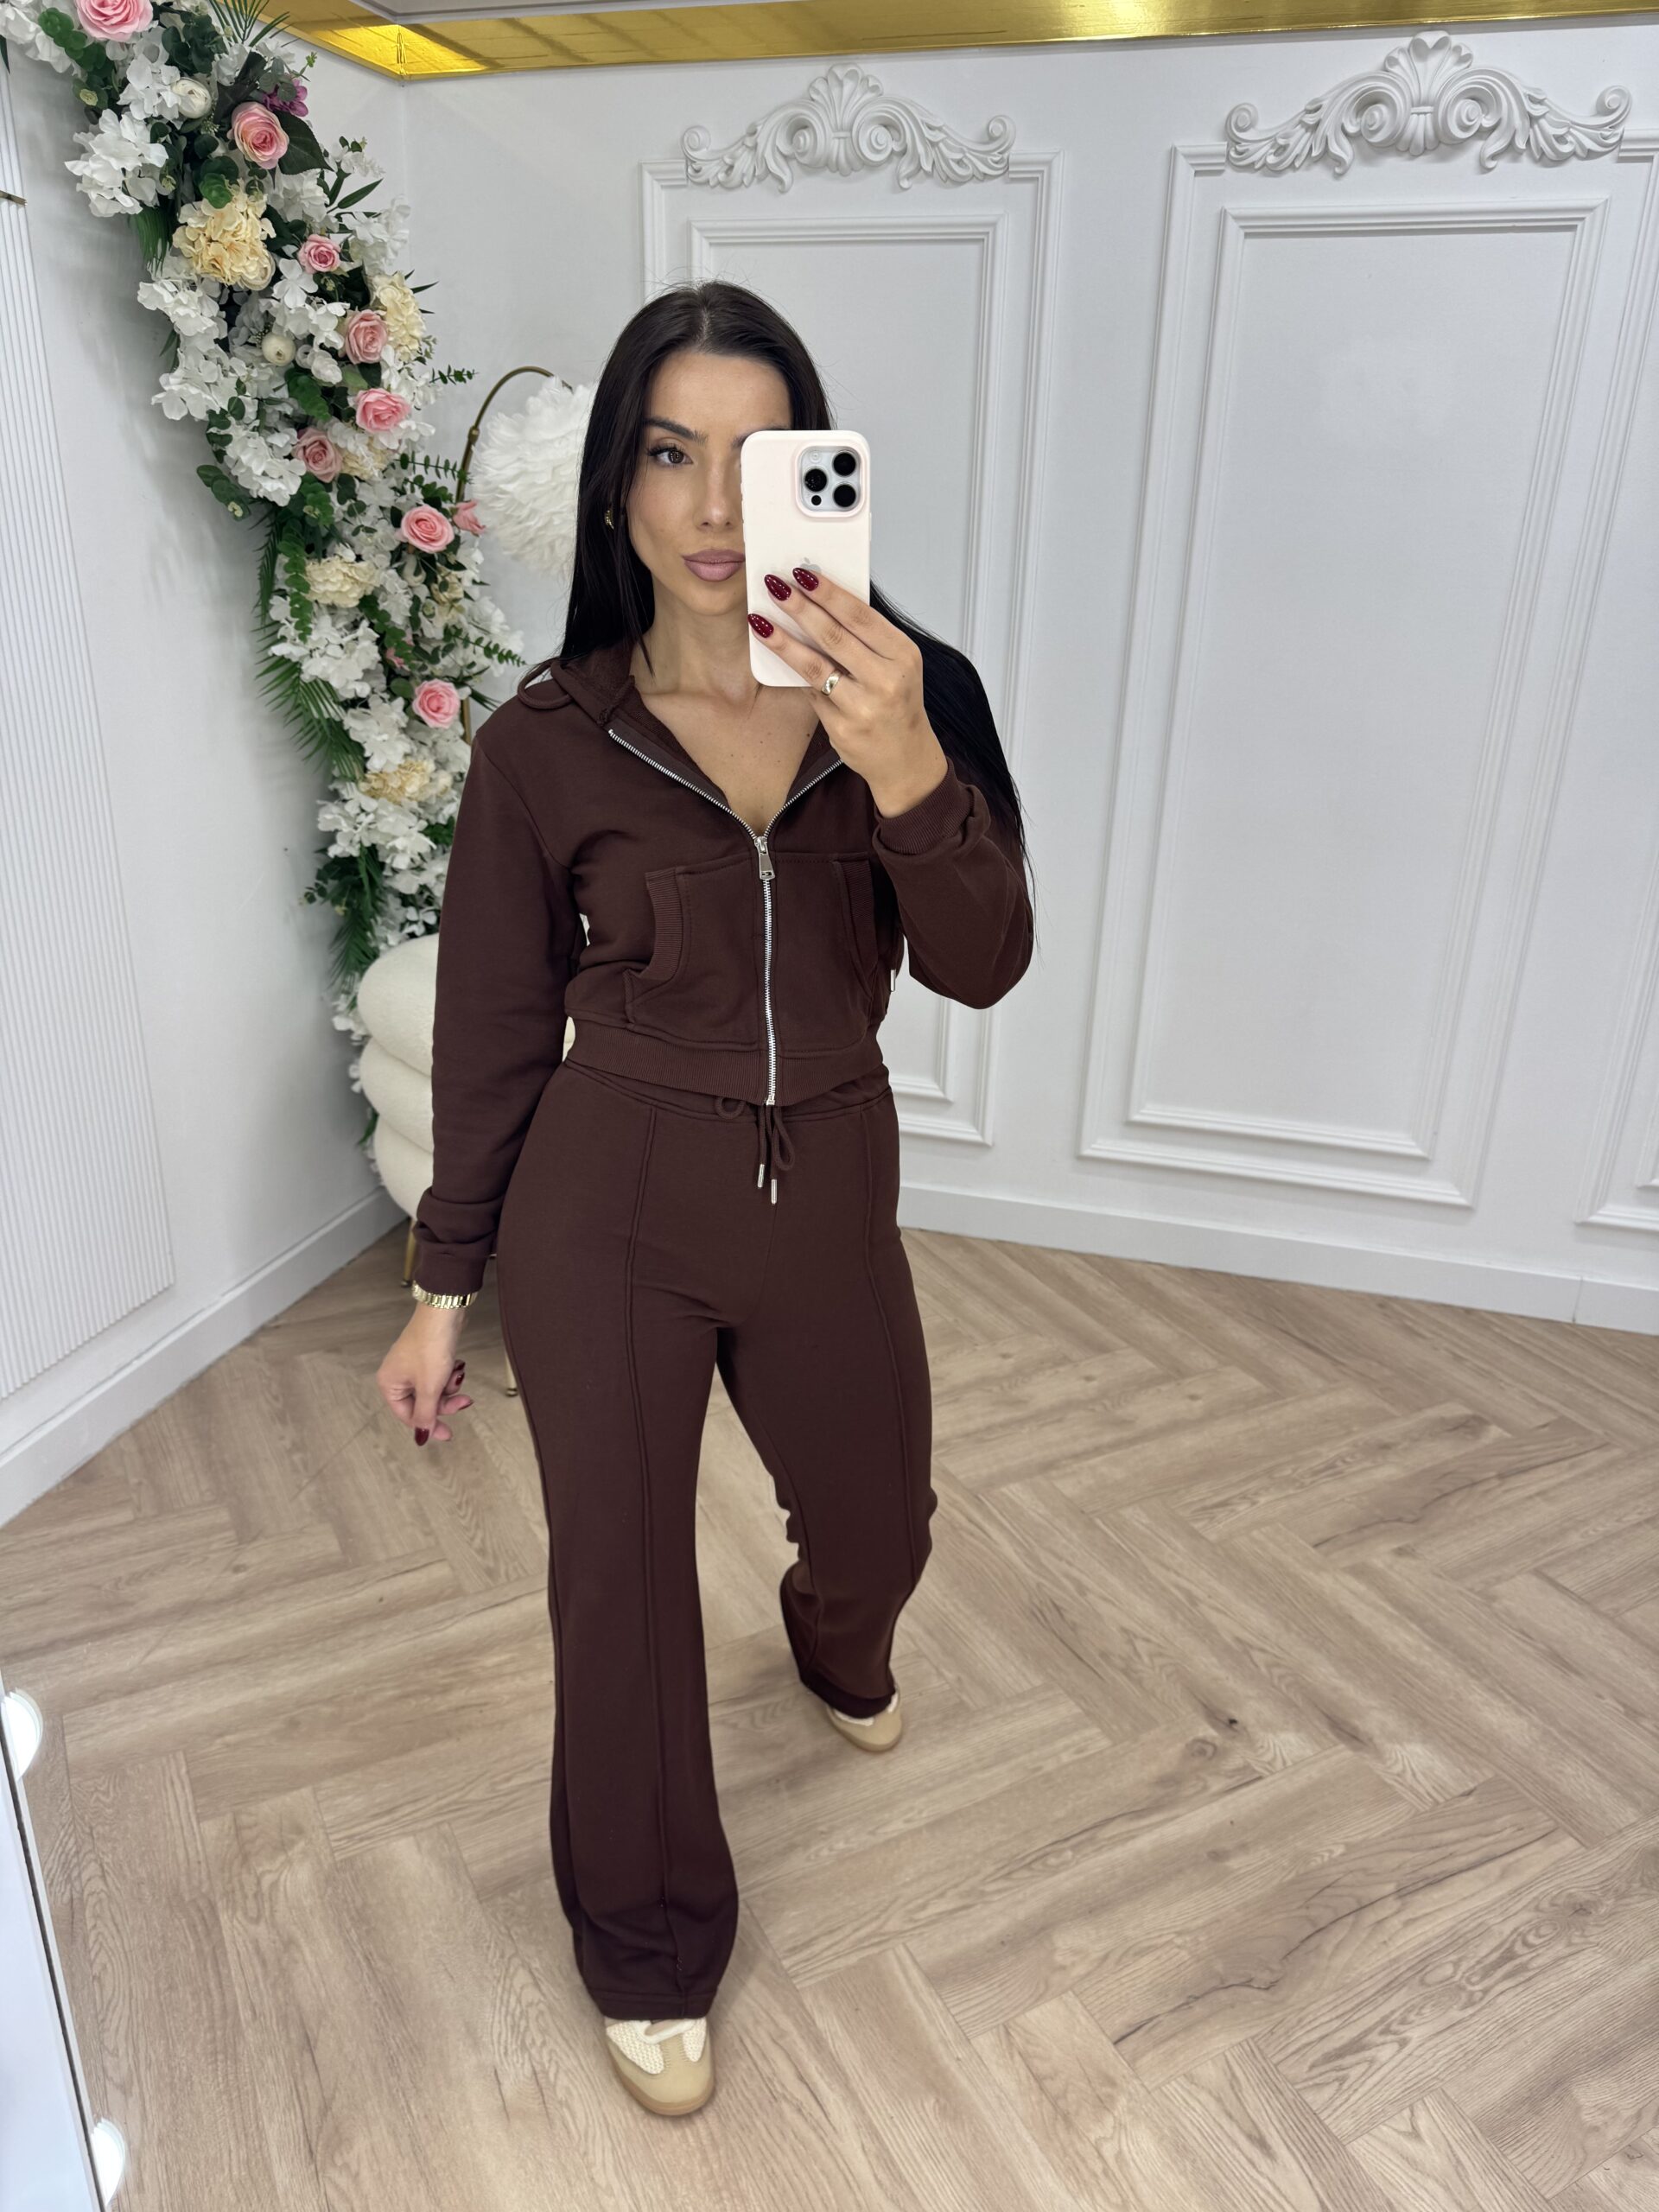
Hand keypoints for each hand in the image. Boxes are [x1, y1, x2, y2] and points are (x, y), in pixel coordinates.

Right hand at [377, 1304, 473, 1445]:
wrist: (443, 1314)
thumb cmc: (431, 1347)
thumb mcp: (429, 1388)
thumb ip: (425, 1415)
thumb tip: (422, 1436)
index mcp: (389, 1384)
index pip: (408, 1416)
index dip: (429, 1425)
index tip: (448, 1433)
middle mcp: (397, 1376)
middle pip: (422, 1404)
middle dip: (445, 1403)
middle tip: (463, 1400)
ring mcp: (411, 1367)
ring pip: (433, 1391)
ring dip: (449, 1388)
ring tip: (457, 1375)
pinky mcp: (426, 1358)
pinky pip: (438, 1378)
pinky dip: (449, 1376)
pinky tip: (456, 1366)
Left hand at [749, 565, 949, 818]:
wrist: (904, 758)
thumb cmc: (896, 702)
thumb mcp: (896, 665)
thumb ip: (865, 638)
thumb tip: (819, 600)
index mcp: (903, 655)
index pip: (860, 616)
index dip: (828, 593)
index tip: (802, 574)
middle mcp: (887, 680)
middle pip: (834, 636)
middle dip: (800, 608)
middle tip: (774, 586)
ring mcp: (864, 706)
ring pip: (815, 666)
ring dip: (784, 641)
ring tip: (760, 621)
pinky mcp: (843, 728)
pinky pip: (812, 693)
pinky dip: (797, 674)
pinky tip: (779, 657)